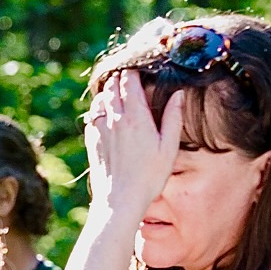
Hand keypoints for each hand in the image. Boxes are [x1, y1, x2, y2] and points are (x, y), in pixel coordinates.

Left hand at [84, 68, 181, 218]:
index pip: (129, 81)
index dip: (134, 71)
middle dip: (121, 78)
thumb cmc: (149, 177)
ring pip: (100, 100)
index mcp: (135, 117)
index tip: (141, 68)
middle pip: (112, 86)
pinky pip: (92, 117)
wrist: (119, 200)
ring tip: (120, 93)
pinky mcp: (92, 141)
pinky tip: (108, 114)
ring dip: (109, 93)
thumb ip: (173, 118)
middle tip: (131, 77)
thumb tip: (178, 93)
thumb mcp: (169, 147)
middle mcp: (114, 120)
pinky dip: (99, 110)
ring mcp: (100, 130)